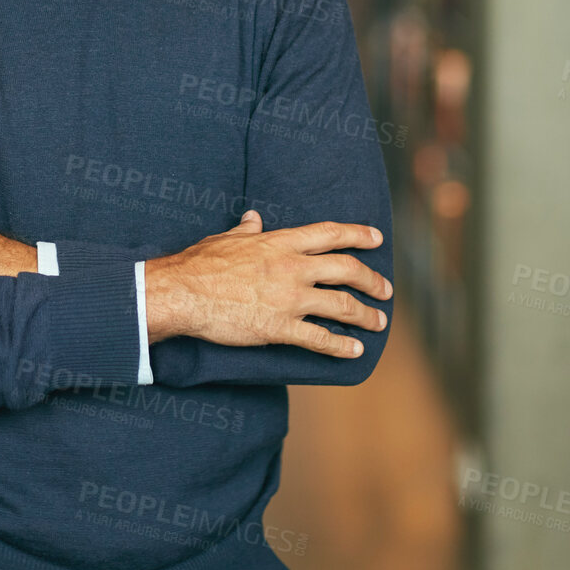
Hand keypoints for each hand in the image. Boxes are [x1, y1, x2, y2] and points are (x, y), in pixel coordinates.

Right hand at [145, 210, 390, 358]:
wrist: (183, 293)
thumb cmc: (200, 263)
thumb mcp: (226, 238)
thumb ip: (247, 230)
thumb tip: (253, 218)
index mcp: (281, 243)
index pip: (330, 234)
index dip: (358, 235)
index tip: (377, 239)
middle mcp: (293, 268)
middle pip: (347, 270)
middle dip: (372, 281)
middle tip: (385, 290)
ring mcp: (290, 299)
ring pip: (342, 306)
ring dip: (366, 316)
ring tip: (378, 322)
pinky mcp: (281, 328)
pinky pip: (321, 339)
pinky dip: (342, 346)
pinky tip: (355, 351)